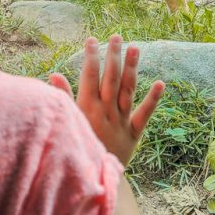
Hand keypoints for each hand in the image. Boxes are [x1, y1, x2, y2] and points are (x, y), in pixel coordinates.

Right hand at [49, 35, 164, 166]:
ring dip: (132, 68)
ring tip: (136, 48)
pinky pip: (144, 114)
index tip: (91, 40)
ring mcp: (121, 121)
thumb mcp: (68, 122)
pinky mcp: (134, 133)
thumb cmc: (78, 145)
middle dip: (113, 55)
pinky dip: (152, 99)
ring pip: (127, 90)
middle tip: (117, 37)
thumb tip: (54, 74)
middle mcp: (105, 110)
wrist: (92, 177)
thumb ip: (63, 98)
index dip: (90, 56)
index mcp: (87, 107)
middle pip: (110, 78)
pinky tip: (160, 83)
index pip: (89, 76)